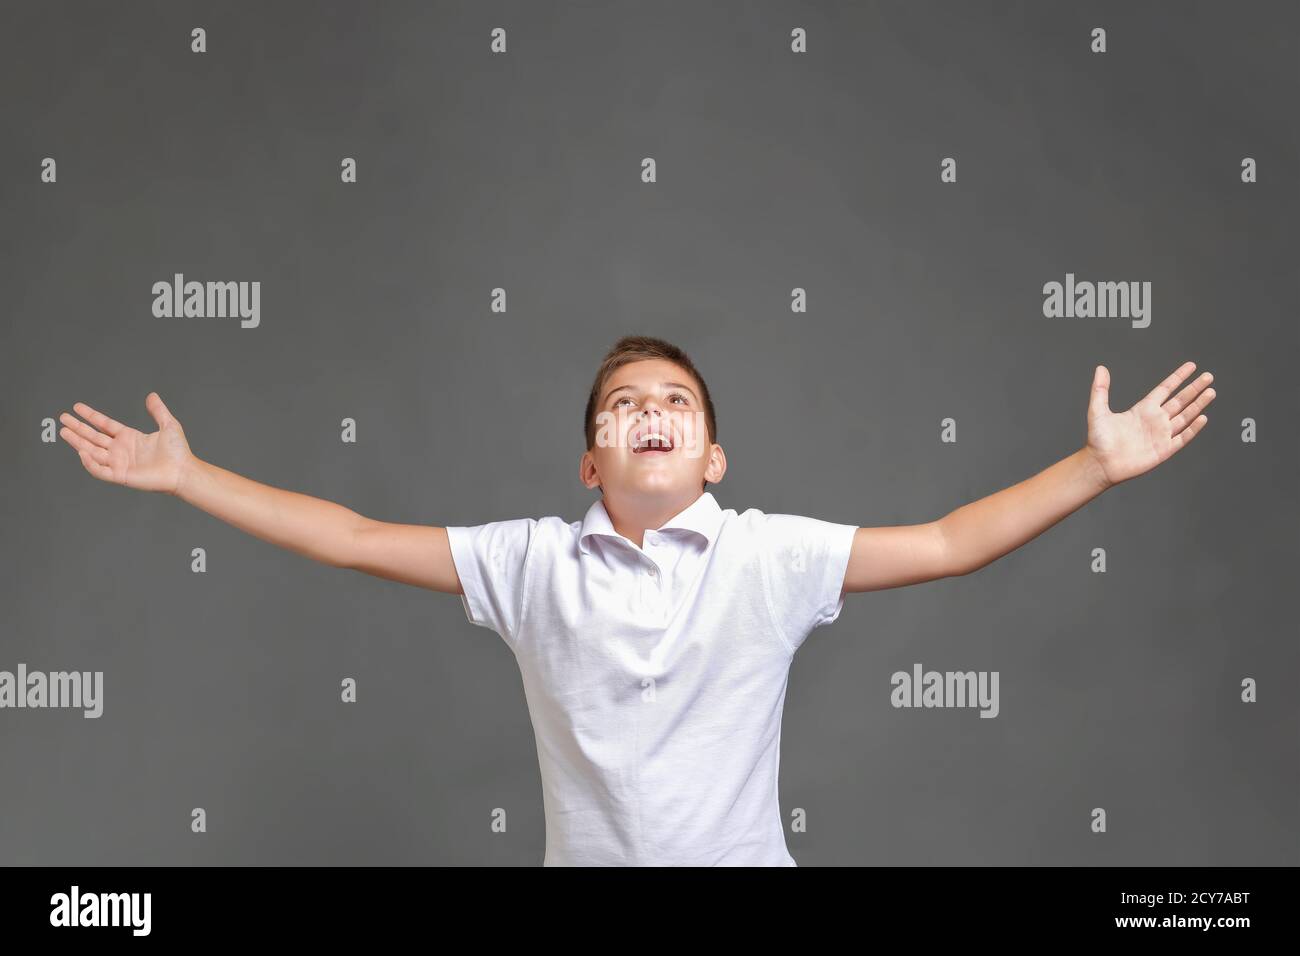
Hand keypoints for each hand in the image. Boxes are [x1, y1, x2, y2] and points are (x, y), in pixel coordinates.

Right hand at [59, 392, 194, 494]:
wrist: (183, 471)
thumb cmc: (178, 451)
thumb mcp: (168, 425)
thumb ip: (158, 410)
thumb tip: (152, 395)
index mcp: (129, 437)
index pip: (104, 425)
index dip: (90, 416)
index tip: (77, 407)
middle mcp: (121, 450)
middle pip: (94, 437)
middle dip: (78, 428)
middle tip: (63, 418)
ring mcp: (119, 463)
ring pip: (92, 451)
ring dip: (77, 442)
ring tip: (64, 431)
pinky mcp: (121, 476)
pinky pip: (100, 470)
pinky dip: (90, 462)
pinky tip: (82, 451)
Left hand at [1085, 362, 1214, 488]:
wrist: (1100, 464)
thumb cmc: (1098, 440)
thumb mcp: (1098, 411)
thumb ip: (1100, 389)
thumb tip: (1100, 368)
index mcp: (1142, 409)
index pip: (1165, 389)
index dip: (1178, 377)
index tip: (1191, 366)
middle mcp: (1155, 420)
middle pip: (1180, 400)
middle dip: (1195, 388)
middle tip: (1208, 376)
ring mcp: (1161, 435)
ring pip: (1185, 416)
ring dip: (1198, 404)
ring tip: (1211, 392)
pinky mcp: (1164, 450)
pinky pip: (1183, 437)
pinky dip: (1193, 428)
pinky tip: (1203, 417)